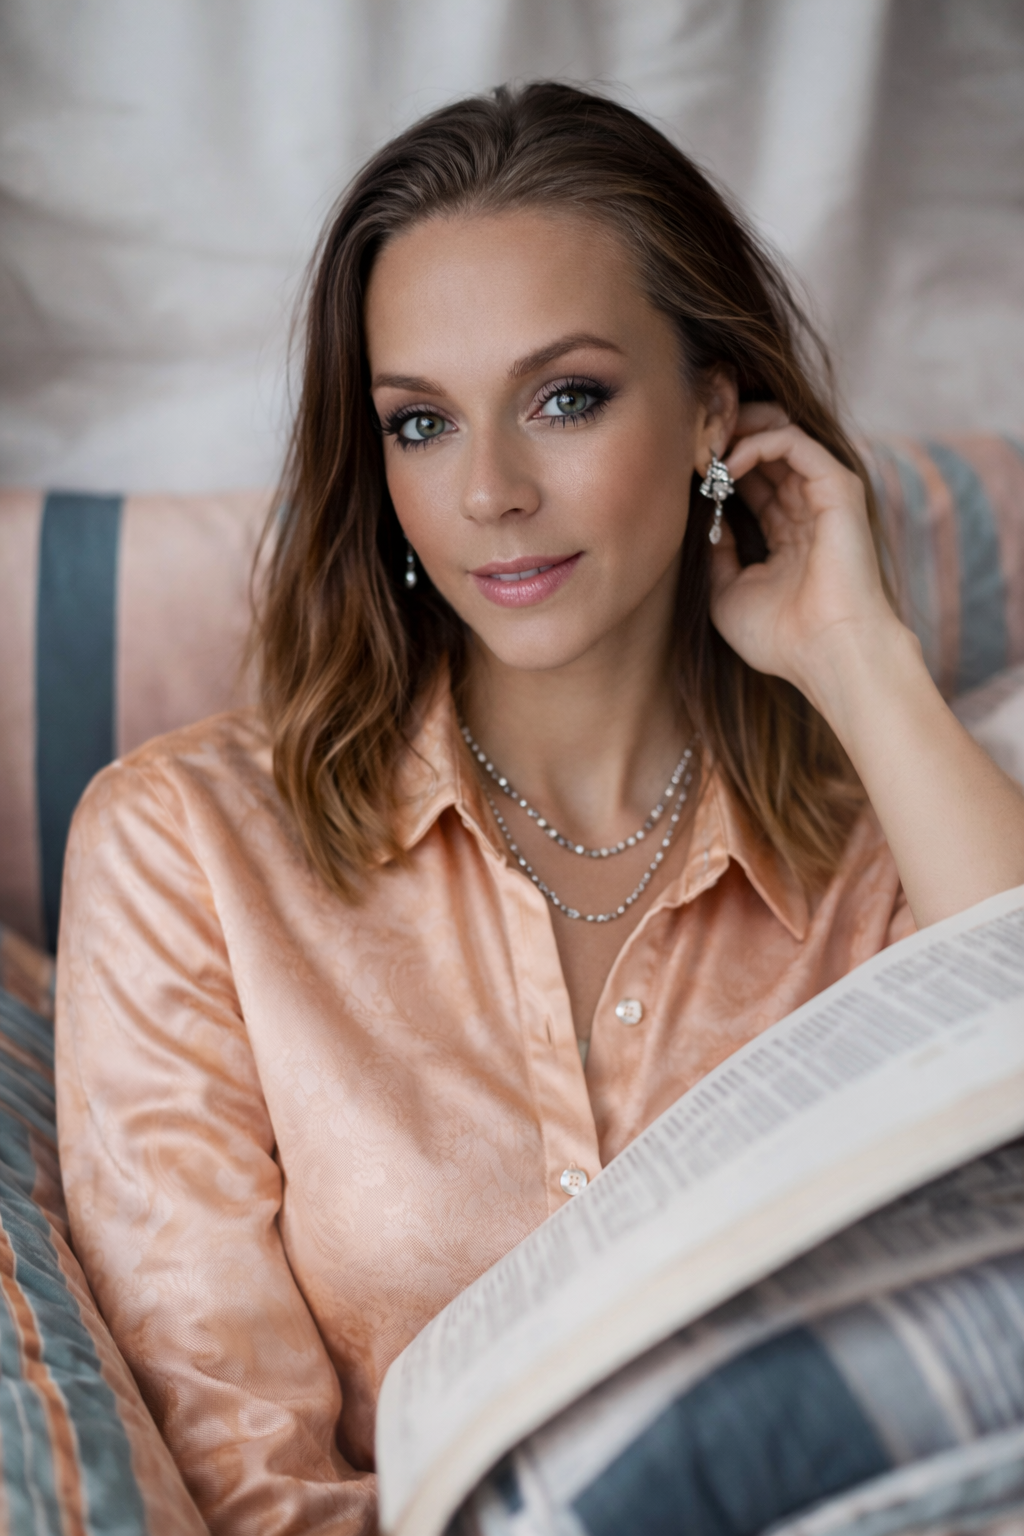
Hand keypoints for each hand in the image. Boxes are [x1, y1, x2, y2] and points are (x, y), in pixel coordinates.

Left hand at [708, 404, 899, 713]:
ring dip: (738, 431)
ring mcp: (826, 497)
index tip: (684, 471)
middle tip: (691, 441)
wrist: (827, 654)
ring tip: (704, 445)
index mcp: (789, 535)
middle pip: (768, 449)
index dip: (718, 469)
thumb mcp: (728, 595)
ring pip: (783, 433)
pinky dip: (757, 443)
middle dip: (728, 436)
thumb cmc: (783, 638)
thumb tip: (705, 523)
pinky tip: (725, 465)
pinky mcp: (838, 487)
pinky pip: (794, 442)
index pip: (755, 481)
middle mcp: (809, 510)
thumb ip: (717, 555)